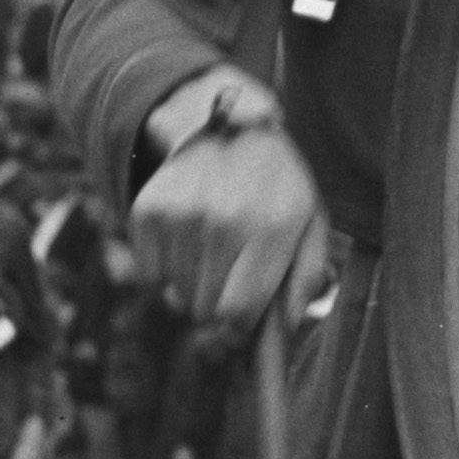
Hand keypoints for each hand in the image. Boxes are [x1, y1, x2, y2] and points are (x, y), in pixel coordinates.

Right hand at [134, 125, 323, 329]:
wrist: (230, 128)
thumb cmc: (278, 190)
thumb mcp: (311, 225)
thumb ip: (308, 279)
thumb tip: (288, 330)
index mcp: (270, 229)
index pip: (237, 313)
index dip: (238, 328)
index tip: (242, 320)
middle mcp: (222, 222)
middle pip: (204, 310)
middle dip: (218, 304)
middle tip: (231, 273)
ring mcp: (181, 215)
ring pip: (176, 296)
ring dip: (193, 286)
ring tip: (212, 251)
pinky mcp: (148, 211)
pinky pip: (150, 276)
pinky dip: (166, 270)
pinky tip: (188, 241)